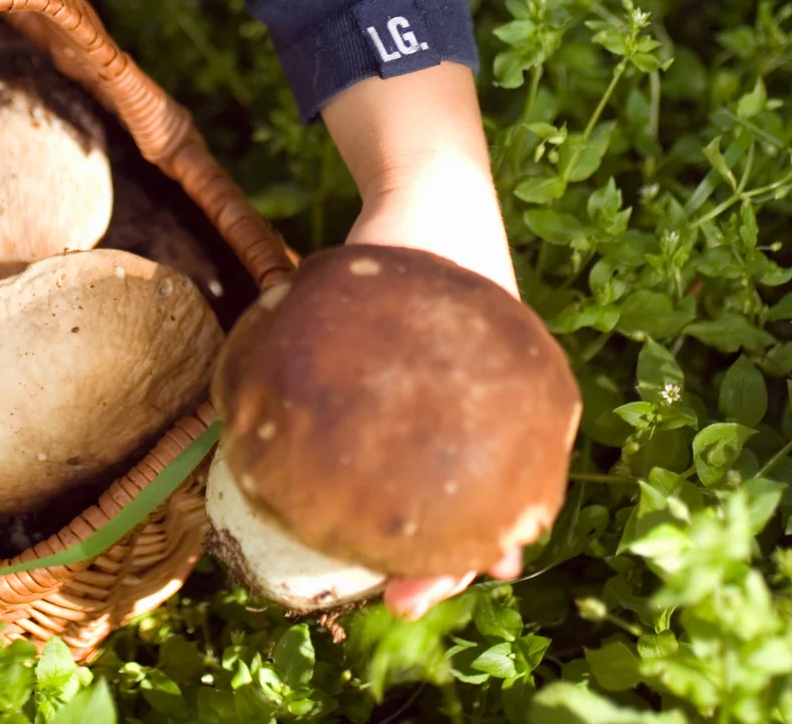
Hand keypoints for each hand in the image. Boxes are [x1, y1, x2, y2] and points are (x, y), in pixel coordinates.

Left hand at [322, 62, 524, 619]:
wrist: (430, 190)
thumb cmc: (426, 230)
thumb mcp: (406, 267)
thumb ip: (363, 308)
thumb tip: (273, 352)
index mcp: (518, 394)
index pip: (517, 489)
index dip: (485, 540)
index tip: (472, 573)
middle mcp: (495, 413)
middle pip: (480, 508)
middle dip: (445, 562)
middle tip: (401, 601)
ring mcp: (461, 414)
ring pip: (449, 496)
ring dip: (422, 544)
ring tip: (384, 587)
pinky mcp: (427, 408)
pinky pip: (416, 462)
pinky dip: (397, 499)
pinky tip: (355, 525)